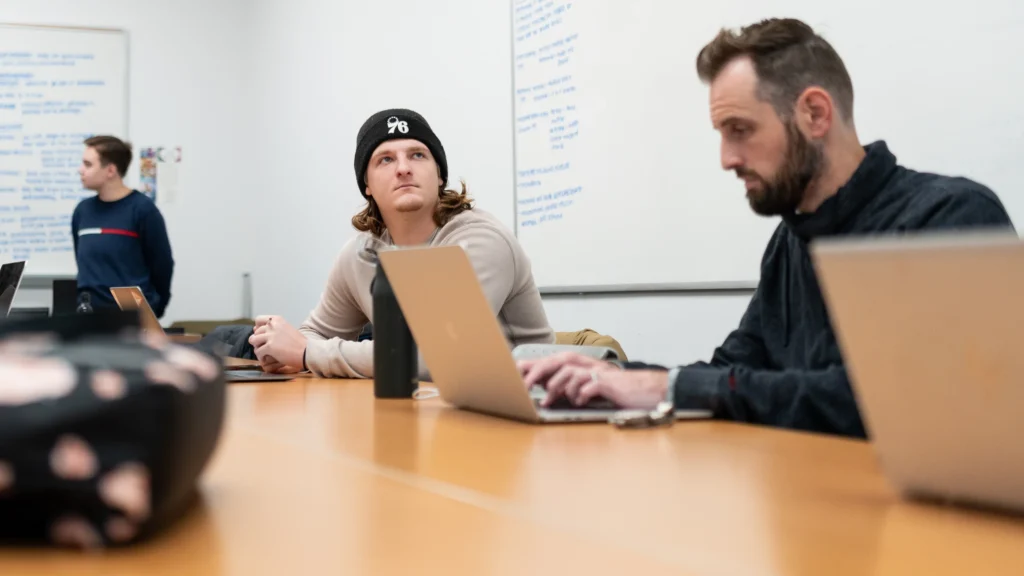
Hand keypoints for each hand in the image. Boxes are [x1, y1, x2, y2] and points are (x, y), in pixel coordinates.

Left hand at [248, 316, 305, 373]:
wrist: (308, 352)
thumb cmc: (299, 343)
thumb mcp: (286, 329)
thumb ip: (273, 329)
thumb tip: (256, 330)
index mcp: (277, 320)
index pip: (258, 319)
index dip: (258, 328)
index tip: (262, 335)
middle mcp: (273, 325)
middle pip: (255, 332)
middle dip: (258, 341)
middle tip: (265, 347)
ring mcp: (271, 336)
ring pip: (253, 341)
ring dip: (257, 348)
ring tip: (264, 353)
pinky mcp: (270, 347)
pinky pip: (258, 352)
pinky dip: (261, 357)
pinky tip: (266, 359)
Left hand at [517, 351, 668, 408]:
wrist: (644, 390)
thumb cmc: (613, 391)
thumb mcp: (586, 386)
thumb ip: (567, 385)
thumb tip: (546, 390)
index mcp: (579, 364)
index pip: (550, 361)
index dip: (532, 366)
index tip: (513, 373)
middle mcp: (586, 365)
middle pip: (557, 362)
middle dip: (537, 374)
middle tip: (523, 388)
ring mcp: (597, 372)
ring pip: (570, 373)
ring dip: (558, 388)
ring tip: (549, 402)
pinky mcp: (608, 383)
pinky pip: (589, 386)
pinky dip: (580, 394)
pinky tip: (578, 401)